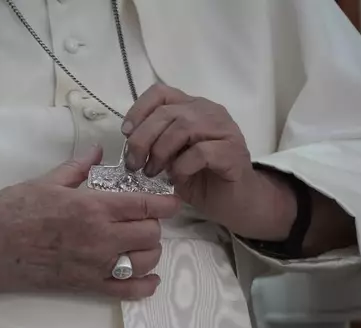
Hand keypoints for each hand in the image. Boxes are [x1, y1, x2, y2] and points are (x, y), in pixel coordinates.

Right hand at [0, 146, 180, 299]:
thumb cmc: (13, 210)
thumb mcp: (46, 181)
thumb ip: (78, 166)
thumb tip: (97, 150)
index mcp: (92, 206)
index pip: (144, 204)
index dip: (165, 202)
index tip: (173, 200)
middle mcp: (100, 237)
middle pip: (151, 234)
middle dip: (153, 225)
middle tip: (143, 218)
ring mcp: (95, 265)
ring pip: (145, 262)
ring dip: (150, 252)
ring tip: (141, 243)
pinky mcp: (86, 286)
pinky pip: (126, 292)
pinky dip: (144, 286)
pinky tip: (147, 278)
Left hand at [122, 84, 294, 237]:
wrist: (235, 202)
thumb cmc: (200, 178)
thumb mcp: (170, 157)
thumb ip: (155, 143)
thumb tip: (132, 141)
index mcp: (191, 107)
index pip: (160, 92)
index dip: (138, 110)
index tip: (126, 133)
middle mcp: (209, 111)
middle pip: (167, 112)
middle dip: (142, 138)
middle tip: (134, 163)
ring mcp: (224, 130)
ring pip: (183, 128)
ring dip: (160, 152)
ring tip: (152, 172)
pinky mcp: (233, 152)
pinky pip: (200, 152)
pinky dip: (181, 166)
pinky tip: (177, 178)